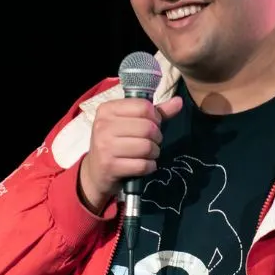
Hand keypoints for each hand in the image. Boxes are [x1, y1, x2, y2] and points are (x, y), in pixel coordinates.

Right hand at [78, 95, 183, 212]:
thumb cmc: (116, 143)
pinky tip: (144, 165)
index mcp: (107, 109)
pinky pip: (142, 165)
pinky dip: (149, 167)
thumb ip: (155, 112)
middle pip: (148, 127)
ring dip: (154, 153)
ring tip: (147, 154)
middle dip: (156, 137)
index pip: (144, 106)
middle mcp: (103, 125)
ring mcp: (105, 146)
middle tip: (151, 143)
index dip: (155, 117)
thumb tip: (179, 101)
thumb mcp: (130, 123)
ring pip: (146, 147)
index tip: (152, 125)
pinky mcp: (110, 166)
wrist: (95, 172)